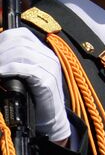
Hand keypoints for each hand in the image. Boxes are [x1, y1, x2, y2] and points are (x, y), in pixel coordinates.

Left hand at [0, 27, 69, 142]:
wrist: (50, 120)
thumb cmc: (34, 99)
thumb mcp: (24, 76)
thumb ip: (15, 63)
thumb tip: (1, 56)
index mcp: (44, 53)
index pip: (22, 35)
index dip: (4, 38)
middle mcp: (49, 58)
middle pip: (20, 42)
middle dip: (1, 50)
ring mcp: (51, 69)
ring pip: (22, 52)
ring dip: (2, 59)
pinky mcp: (48, 82)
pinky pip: (27, 69)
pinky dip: (9, 69)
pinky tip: (1, 73)